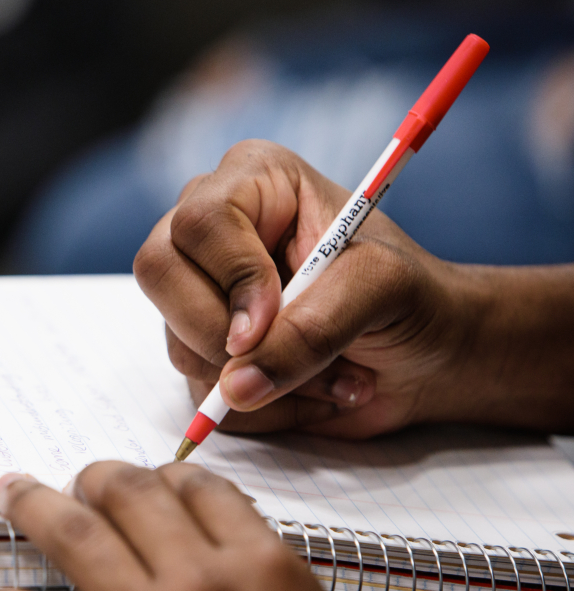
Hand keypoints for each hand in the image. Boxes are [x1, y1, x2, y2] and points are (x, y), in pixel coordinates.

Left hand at [0, 463, 399, 590]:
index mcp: (267, 573)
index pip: (205, 491)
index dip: (170, 477)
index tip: (155, 481)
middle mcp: (204, 585)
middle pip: (132, 494)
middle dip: (96, 478)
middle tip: (79, 479)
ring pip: (76, 536)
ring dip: (36, 506)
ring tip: (12, 494)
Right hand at [133, 139, 479, 437]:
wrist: (429, 354)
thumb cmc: (412, 297)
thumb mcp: (379, 291)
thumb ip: (312, 329)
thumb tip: (236, 385)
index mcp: (252, 181)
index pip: (201, 222)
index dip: (232, 278)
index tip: (271, 321)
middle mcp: (214, 231)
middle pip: (160, 273)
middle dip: (227, 335)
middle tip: (298, 362)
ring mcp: (200, 290)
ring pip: (177, 339)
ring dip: (262, 380)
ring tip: (334, 375)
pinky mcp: (203, 346)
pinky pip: (196, 387)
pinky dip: (261, 408)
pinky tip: (311, 392)